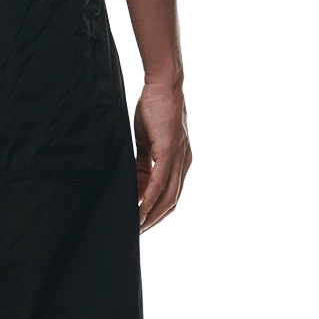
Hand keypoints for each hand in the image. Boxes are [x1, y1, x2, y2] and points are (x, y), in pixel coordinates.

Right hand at [134, 79, 190, 232]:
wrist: (162, 87)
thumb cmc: (154, 111)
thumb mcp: (146, 144)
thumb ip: (143, 166)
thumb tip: (136, 188)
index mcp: (178, 161)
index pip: (169, 194)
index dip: (156, 211)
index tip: (141, 222)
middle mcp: (182, 162)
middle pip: (171, 200)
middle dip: (154, 218)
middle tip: (137, 231)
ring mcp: (177, 157)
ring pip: (167, 194)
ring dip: (151, 212)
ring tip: (137, 224)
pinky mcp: (168, 150)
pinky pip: (160, 179)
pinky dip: (150, 196)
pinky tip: (141, 206)